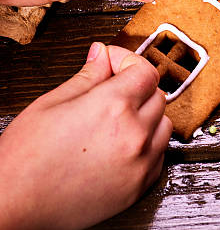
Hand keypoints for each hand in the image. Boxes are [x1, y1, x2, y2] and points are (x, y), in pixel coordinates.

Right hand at [0, 44, 171, 228]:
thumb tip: (102, 55)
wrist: (14, 206)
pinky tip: (121, 144)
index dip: (128, 61)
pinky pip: (159, 156)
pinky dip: (147, 145)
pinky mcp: (138, 188)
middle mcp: (133, 134)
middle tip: (111, 89)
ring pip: (163, 125)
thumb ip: (88, 75)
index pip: (145, 71)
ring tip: (116, 119)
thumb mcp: (53, 102)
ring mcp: (139, 163)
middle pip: (157, 95)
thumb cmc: (25, 158)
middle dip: (137, 87)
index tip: (113, 64)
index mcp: (112, 106)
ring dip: (146, 116)